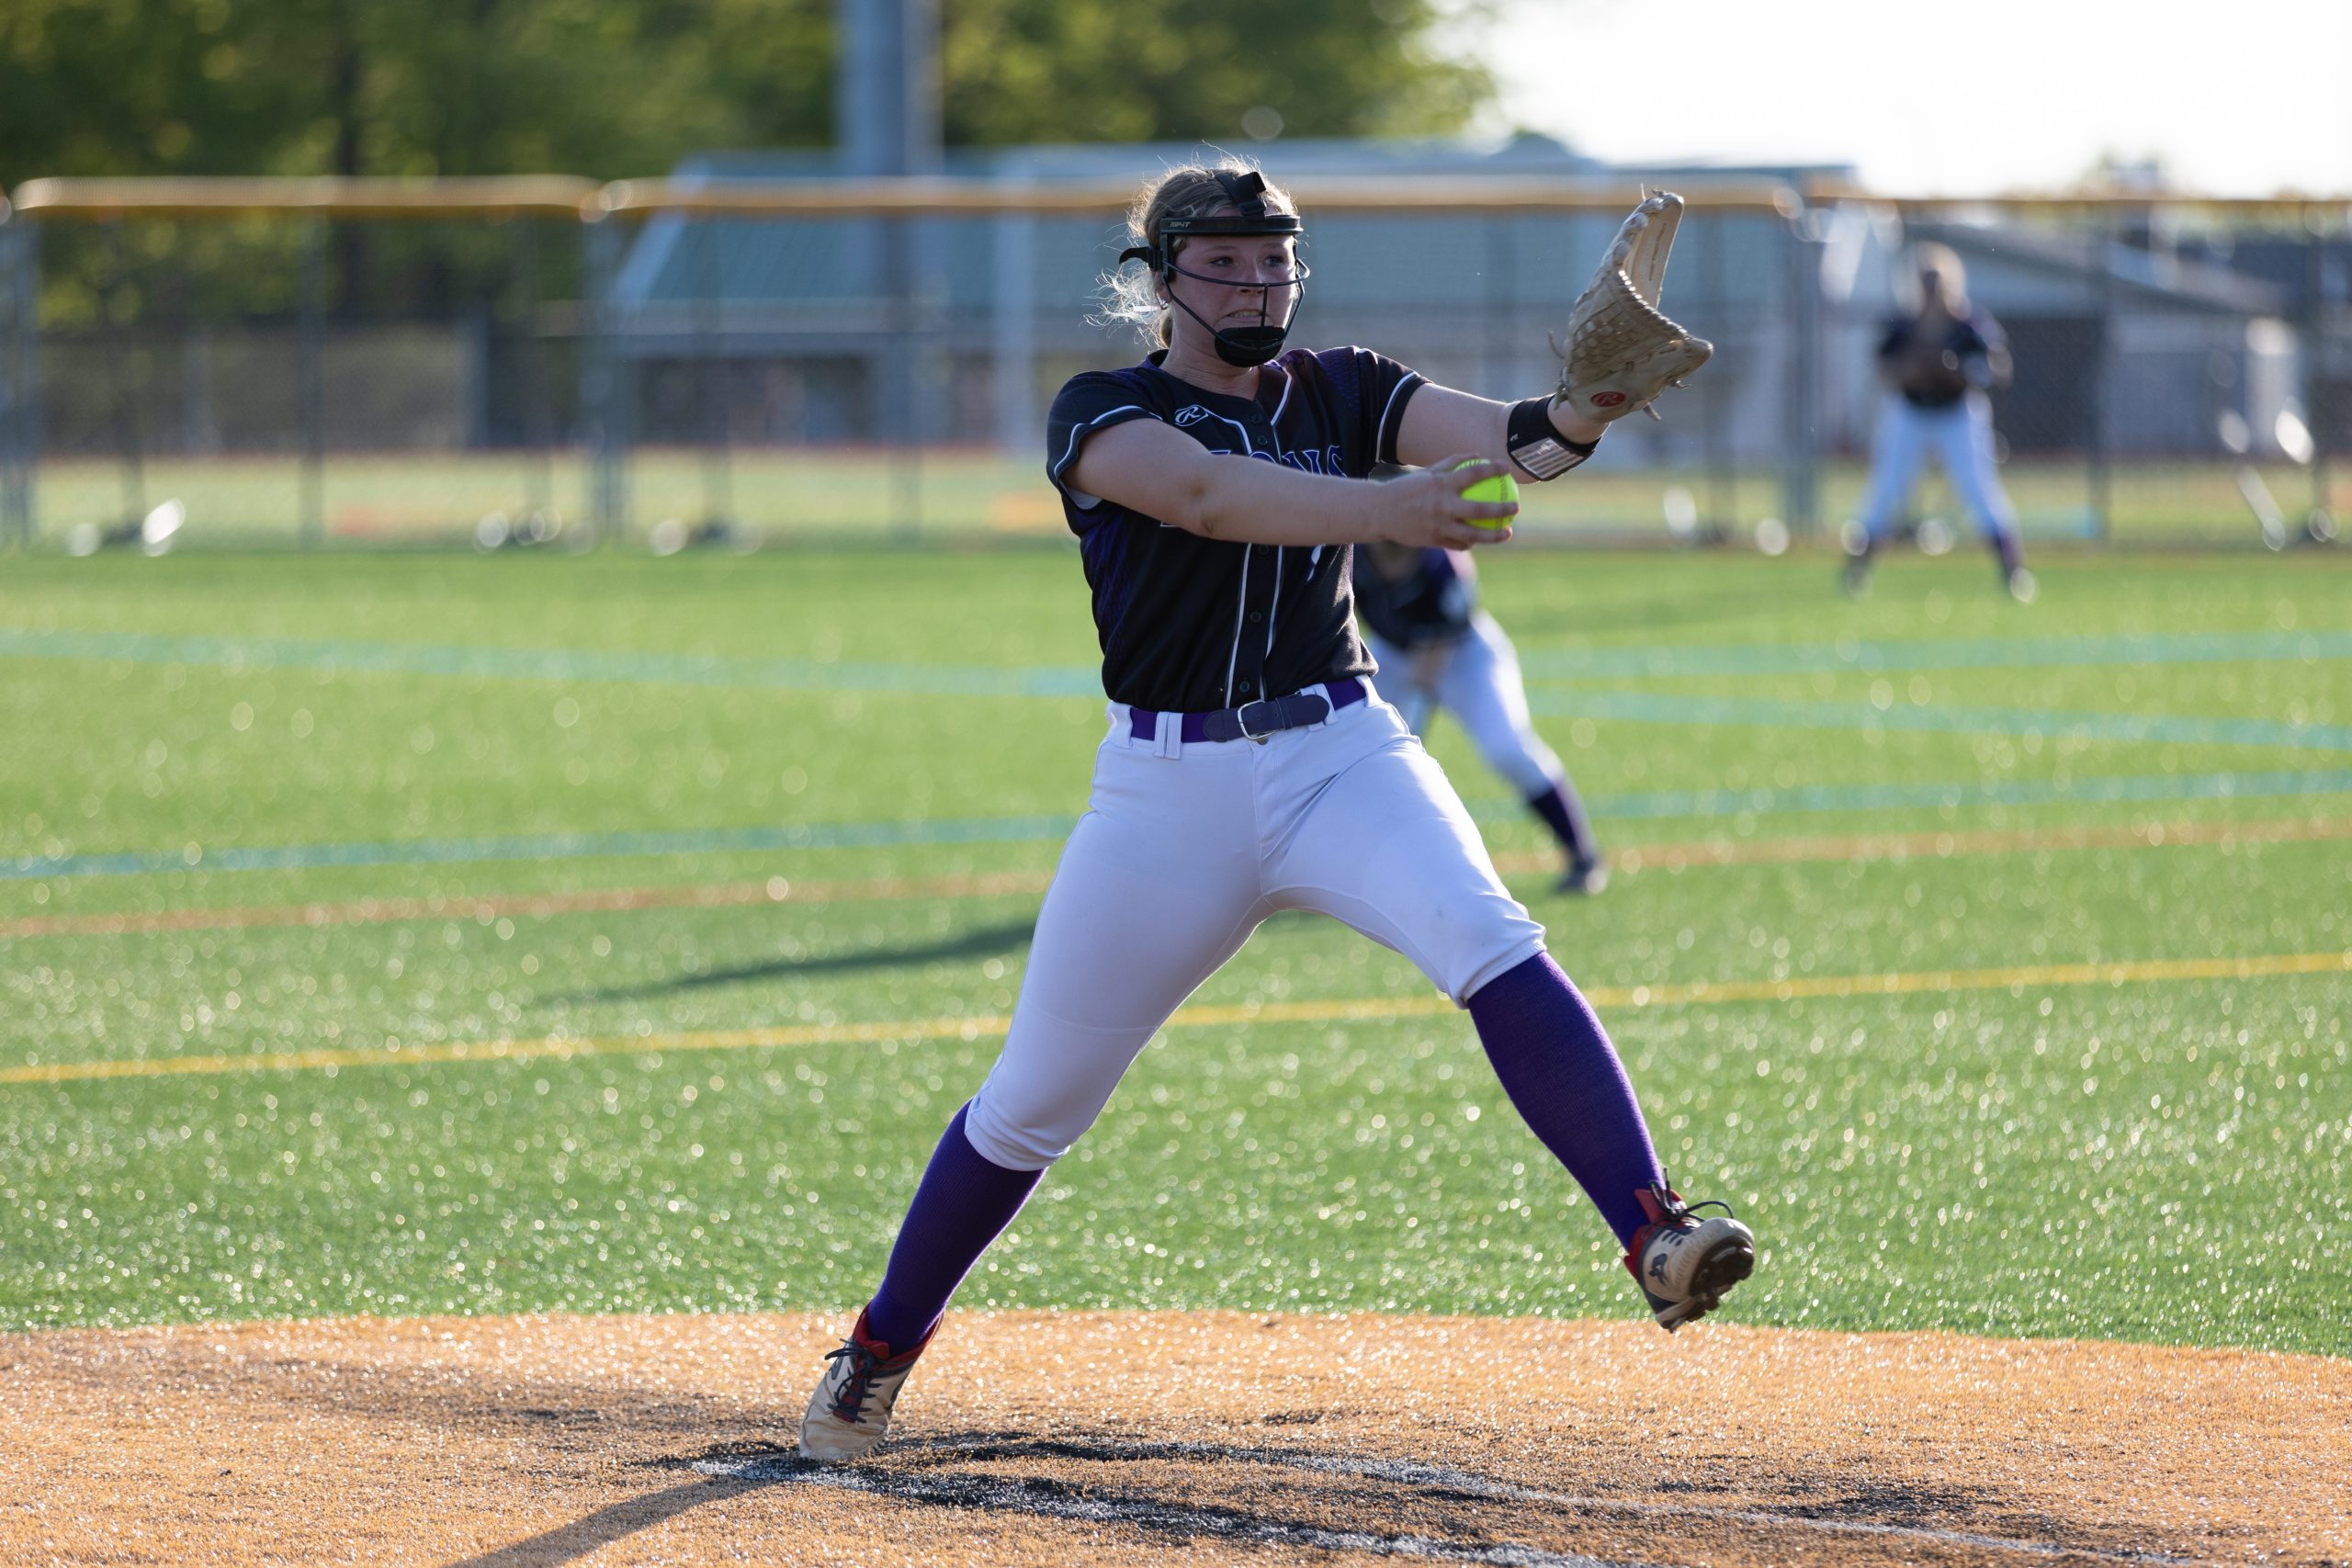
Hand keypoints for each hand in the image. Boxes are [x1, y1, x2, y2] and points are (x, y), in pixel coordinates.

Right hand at [1371, 456, 1516, 547]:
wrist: (1379, 513)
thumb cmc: (1406, 489)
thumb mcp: (1427, 473)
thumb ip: (1452, 464)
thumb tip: (1477, 456)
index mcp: (1441, 484)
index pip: (1473, 473)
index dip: (1492, 469)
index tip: (1506, 468)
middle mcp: (1442, 506)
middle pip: (1479, 509)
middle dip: (1501, 509)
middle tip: (1516, 508)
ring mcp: (1438, 525)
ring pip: (1472, 534)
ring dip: (1493, 535)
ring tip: (1508, 533)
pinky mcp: (1433, 540)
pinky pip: (1457, 543)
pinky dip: (1469, 542)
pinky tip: (1478, 540)